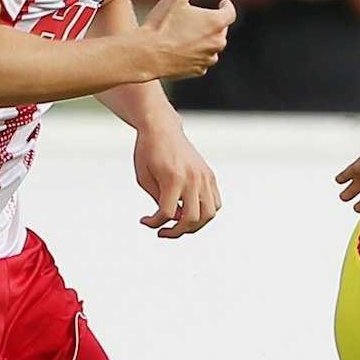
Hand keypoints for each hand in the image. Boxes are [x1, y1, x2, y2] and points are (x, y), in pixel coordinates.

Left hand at [132, 117, 220, 237]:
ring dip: (195, 225)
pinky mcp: (209, 175)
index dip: (155, 223)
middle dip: (176, 231)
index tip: (146, 222)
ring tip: (180, 225)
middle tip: (164, 232)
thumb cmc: (148, 151)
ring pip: (209, 214)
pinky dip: (206, 213)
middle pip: (192, 218)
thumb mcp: (144, 178)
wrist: (161, 128)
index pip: (167, 214)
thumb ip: (158, 200)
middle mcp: (193, 178)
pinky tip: (191, 212)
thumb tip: (174, 218)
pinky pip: (215, 202)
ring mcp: (204, 177)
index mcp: (173, 178)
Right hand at [140, 0, 235, 78]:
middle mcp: (217, 42)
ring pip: (212, 46)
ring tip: (188, 33)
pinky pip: (202, 60)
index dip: (226, 6)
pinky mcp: (198, 70)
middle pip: (222, 30)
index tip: (222, 3)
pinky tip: (182, 48)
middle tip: (199, 17)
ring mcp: (208, 58)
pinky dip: (197, 53)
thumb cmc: (161, 23)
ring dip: (205, 39)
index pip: (230, 13)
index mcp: (216, 23)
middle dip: (213, 22)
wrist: (146, 54)